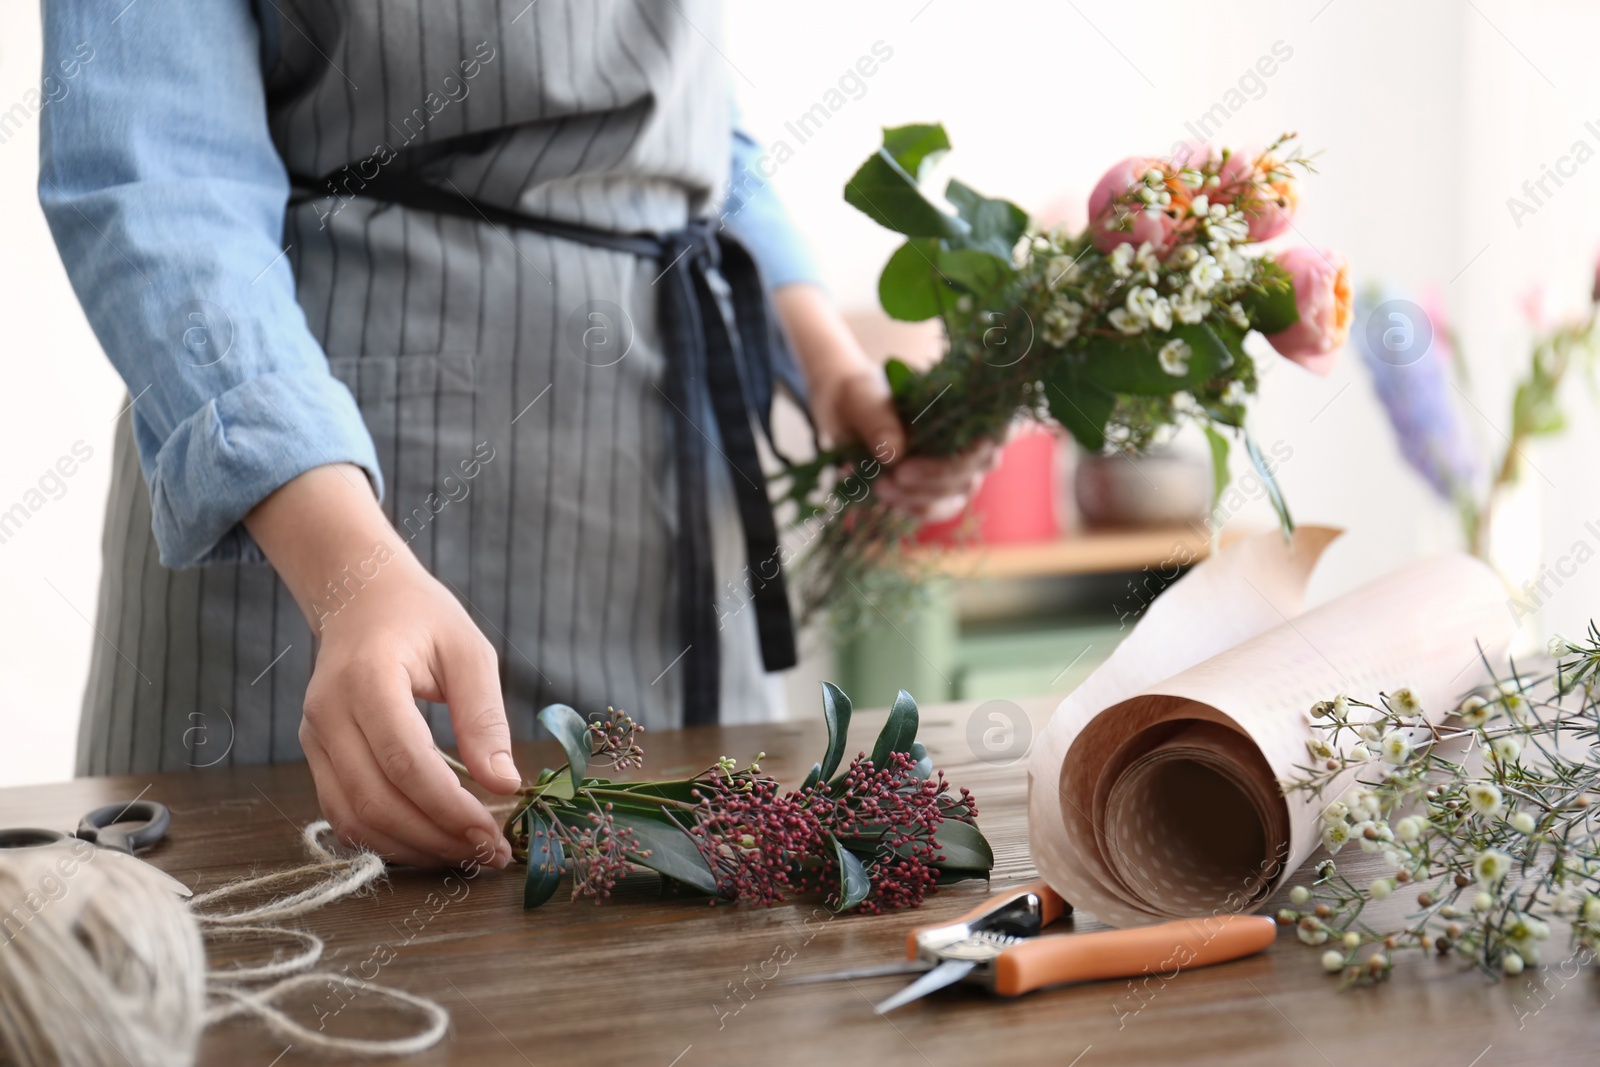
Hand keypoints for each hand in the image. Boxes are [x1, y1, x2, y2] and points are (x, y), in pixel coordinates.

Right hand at [245, 465, 517, 868]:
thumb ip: (484, 717)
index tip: (494, 832)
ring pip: (353, 818)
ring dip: (412, 848)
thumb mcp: (468, 651)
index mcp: (368, 679)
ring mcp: (314, 737)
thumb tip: (505, 783)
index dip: (450, 807)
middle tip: (488, 854)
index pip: (406, 762)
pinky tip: (429, 840)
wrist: (361, 597)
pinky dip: (385, 838)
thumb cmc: (421, 618)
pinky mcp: (314, 755)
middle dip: (436, 838)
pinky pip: (342, 814)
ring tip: (465, 854)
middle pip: (376, 801)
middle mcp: (328, 714)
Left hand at [773, 284, 1000, 522]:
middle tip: (897, 473)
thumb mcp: (863, 397)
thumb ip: (878, 420)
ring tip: (882, 485)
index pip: (999, 427)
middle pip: (975, 465)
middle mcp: (973, 438)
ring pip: (958, 492)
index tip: (947, 445)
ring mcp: (961, 469)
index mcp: (968, 403)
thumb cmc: (865, 396)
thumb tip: (895, 454)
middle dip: (936, 475)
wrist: (848, 416)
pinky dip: (914, 507)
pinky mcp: (942, 492)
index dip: (984, 442)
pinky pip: (939, 509)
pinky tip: (889, 497)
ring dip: (920, 495)